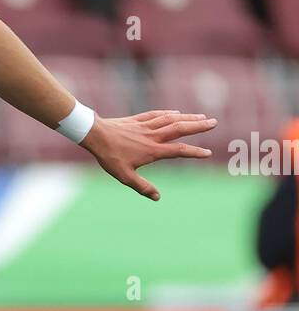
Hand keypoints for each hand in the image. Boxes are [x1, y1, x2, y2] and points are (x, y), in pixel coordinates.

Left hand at [80, 110, 215, 200]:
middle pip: (180, 129)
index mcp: (153, 150)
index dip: (195, 152)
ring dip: (188, 117)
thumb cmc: (110, 157)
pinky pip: (158, 114)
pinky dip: (169, 113)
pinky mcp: (138, 119)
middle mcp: (153, 136)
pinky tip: (177, 112)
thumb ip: (142, 187)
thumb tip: (158, 197)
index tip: (208, 153)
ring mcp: (146, 126)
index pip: (179, 151)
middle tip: (214, 122)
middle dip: (199, 126)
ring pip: (172, 119)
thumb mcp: (125, 177)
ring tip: (202, 116)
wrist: (96, 135)